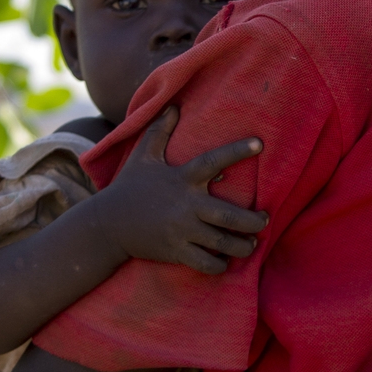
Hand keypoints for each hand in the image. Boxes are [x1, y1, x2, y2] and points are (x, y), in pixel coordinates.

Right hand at [94, 106, 267, 274]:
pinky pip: (205, 263)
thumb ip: (159, 131)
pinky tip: (225, 261)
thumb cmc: (129, 188)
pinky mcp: (175, 251)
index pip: (214, 161)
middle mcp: (186, 205)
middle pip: (229, 216)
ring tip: (253, 243)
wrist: (106, 225)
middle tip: (265, 220)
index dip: (237, 151)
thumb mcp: (143, 156)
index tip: (260, 144)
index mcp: (182, 179)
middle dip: (253, 221)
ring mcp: (181, 230)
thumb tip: (172, 106)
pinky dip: (219, 265)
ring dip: (243, 246)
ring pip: (222, 242)